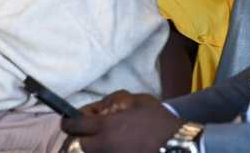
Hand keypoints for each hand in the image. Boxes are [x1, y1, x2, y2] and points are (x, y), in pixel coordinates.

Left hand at [61, 95, 180, 152]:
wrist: (180, 146)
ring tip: (99, 142)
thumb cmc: (160, 121)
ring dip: (89, 148)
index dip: (69, 122)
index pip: (73, 126)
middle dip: (75, 140)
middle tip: (83, 135)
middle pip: (75, 147)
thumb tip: (98, 109)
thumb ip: (113, 101)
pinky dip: (103, 152)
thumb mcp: (138, 101)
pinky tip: (113, 147)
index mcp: (105, 127)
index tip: (70, 121)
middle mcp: (104, 147)